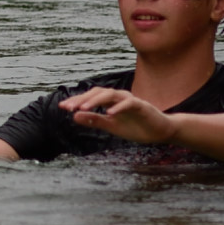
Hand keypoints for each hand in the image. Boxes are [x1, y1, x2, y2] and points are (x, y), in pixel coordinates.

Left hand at [60, 86, 177, 144]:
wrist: (161, 132)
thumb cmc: (136, 127)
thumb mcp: (111, 126)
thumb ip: (94, 120)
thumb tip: (74, 116)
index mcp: (111, 102)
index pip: (91, 97)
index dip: (77, 100)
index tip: (63, 107)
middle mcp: (119, 97)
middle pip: (98, 92)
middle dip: (82, 99)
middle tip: (68, 107)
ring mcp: (131, 100)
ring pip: (111, 94)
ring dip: (96, 100)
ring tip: (83, 108)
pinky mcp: (142, 106)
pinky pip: (129, 103)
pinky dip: (118, 107)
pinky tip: (109, 114)